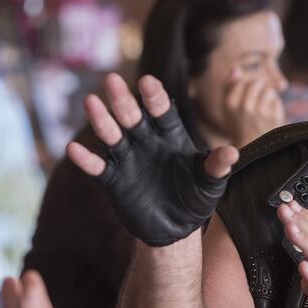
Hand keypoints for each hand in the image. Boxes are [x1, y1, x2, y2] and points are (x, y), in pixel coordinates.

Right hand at [67, 73, 238, 245]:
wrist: (177, 227)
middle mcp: (146, 142)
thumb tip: (233, 153)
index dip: (154, 98)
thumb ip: (217, 167)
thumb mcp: (211, 183)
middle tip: (113, 80)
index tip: (148, 82)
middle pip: (132, 117)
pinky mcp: (114, 180)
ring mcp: (128, 159)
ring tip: (91, 102)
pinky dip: (87, 160)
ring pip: (112, 136)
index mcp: (170, 136)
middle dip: (123, 100)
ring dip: (102, 121)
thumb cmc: (197, 198)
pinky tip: (74, 150)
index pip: (162, 112)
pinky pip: (98, 168)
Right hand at [223, 69, 285, 146]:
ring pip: (267, 89)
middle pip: (256, 83)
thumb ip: (230, 86)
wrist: (251, 150)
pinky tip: (269, 115)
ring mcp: (259, 112)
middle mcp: (243, 107)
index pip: (242, 80)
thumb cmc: (239, 126)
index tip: (247, 96)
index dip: (246, 85)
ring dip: (267, 95)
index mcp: (229, 103)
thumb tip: (236, 68)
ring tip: (263, 107)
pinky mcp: (273, 117)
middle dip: (259, 89)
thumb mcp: (228, 107)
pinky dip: (274, 104)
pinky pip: (275, 99)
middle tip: (257, 102)